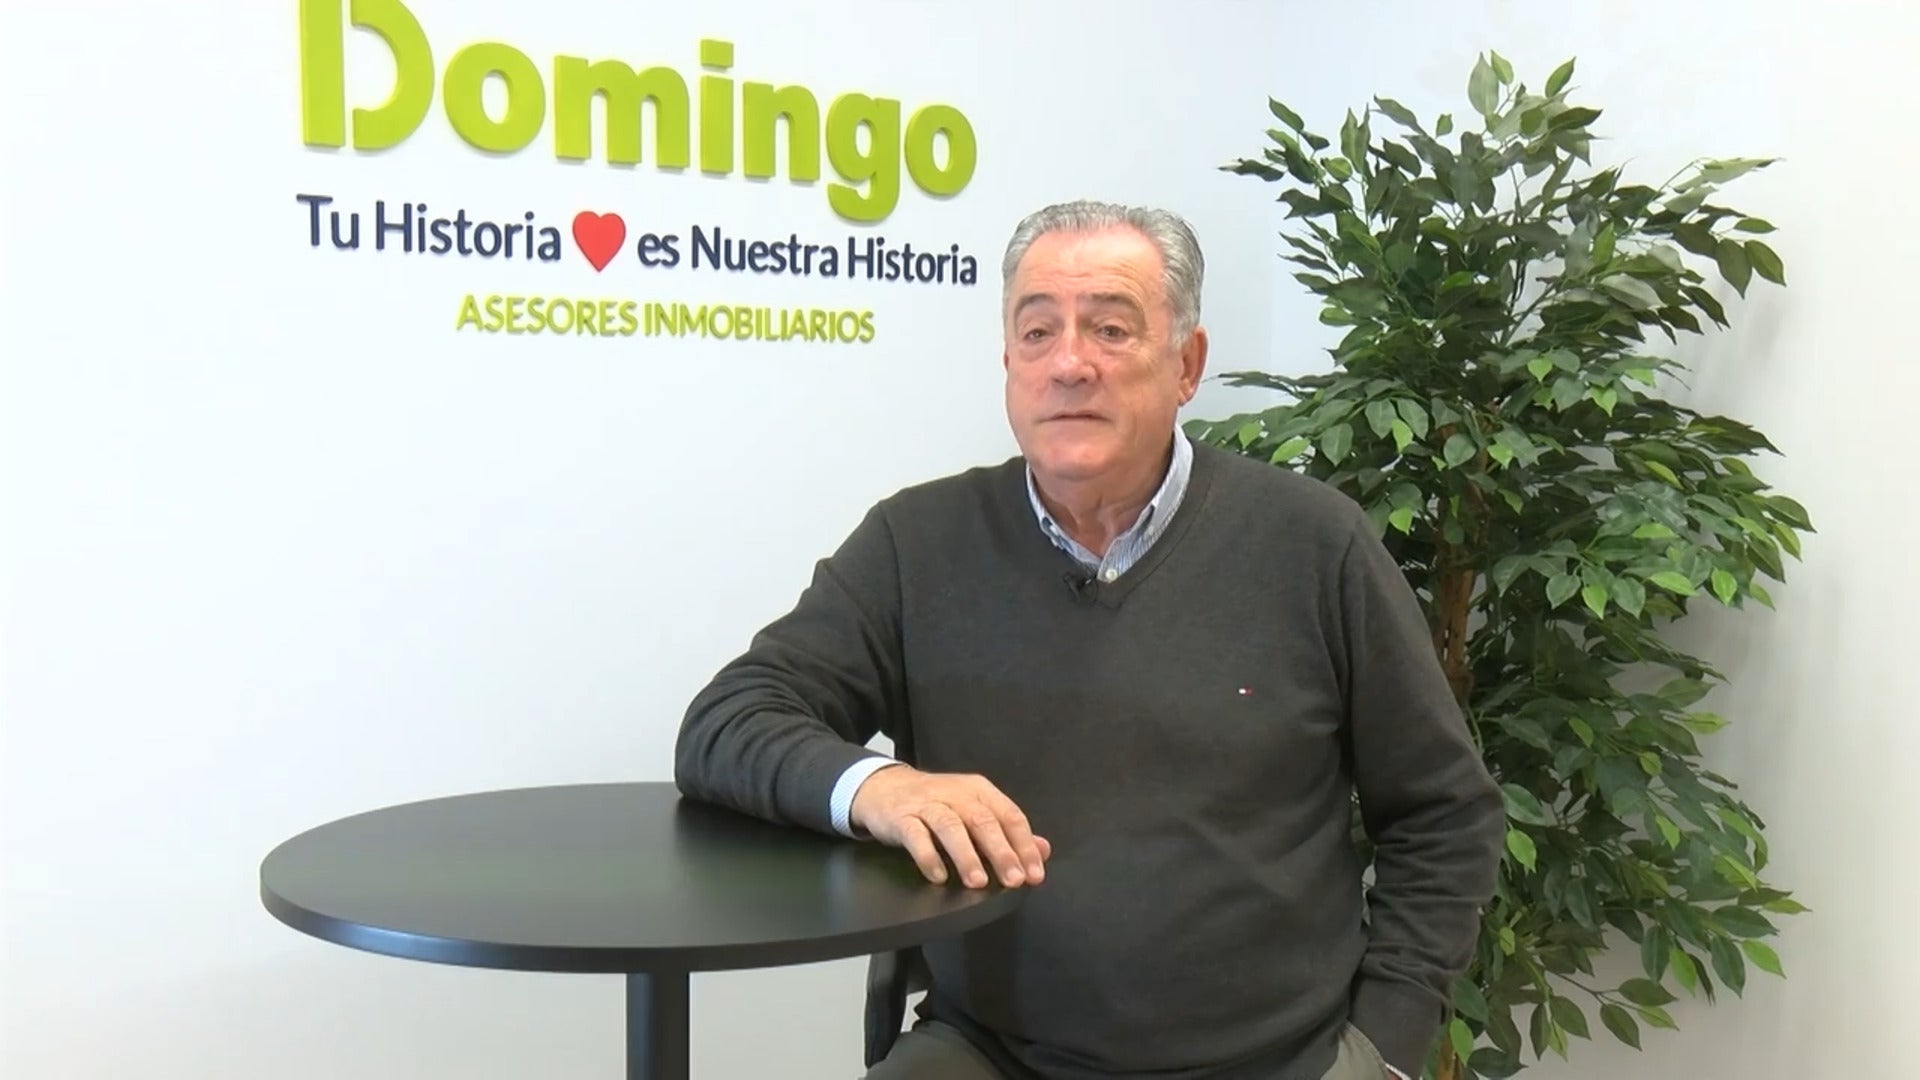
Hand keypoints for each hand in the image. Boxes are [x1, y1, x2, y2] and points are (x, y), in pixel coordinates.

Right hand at [849, 765, 1049, 887]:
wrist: (884, 788)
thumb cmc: (936, 803)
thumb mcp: (973, 810)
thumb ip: (1008, 831)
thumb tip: (1042, 850)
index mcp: (979, 791)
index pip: (1009, 816)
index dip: (1024, 846)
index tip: (1034, 875)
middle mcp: (956, 794)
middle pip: (983, 821)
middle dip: (1001, 852)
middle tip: (1013, 880)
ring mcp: (927, 804)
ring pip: (950, 826)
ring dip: (966, 855)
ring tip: (978, 882)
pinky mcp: (901, 817)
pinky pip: (915, 835)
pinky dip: (928, 856)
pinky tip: (938, 876)